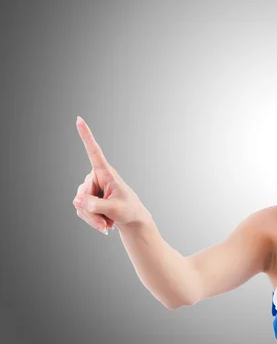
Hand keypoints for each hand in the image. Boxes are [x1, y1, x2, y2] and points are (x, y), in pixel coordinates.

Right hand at [73, 116, 152, 233]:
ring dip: (93, 218)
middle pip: (82, 194)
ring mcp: (90, 189)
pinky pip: (81, 211)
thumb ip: (96, 205)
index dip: (86, 136)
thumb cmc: (129, 211)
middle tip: (106, 223)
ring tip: (108, 223)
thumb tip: (77, 200)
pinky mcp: (87, 199)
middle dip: (92, 211)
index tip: (79, 119)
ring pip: (79, 205)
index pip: (94, 152)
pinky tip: (105, 224)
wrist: (132, 221)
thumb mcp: (115, 209)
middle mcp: (96, 178)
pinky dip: (92, 220)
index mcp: (106, 173)